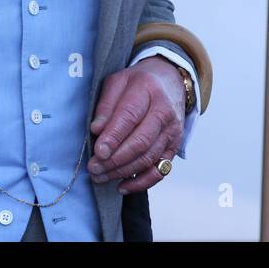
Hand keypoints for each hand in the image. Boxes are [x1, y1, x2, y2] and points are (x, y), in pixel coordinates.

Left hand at [87, 55, 184, 193]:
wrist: (169, 82)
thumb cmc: (138, 83)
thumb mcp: (118, 82)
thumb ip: (106, 105)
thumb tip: (96, 130)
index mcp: (147, 90)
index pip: (129, 116)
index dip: (113, 136)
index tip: (98, 151)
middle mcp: (164, 112)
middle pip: (140, 142)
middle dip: (115, 159)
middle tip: (94, 168)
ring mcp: (172, 131)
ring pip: (148, 158)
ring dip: (123, 172)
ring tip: (101, 177)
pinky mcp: (174, 147)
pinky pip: (160, 170)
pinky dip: (142, 183)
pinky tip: (122, 186)